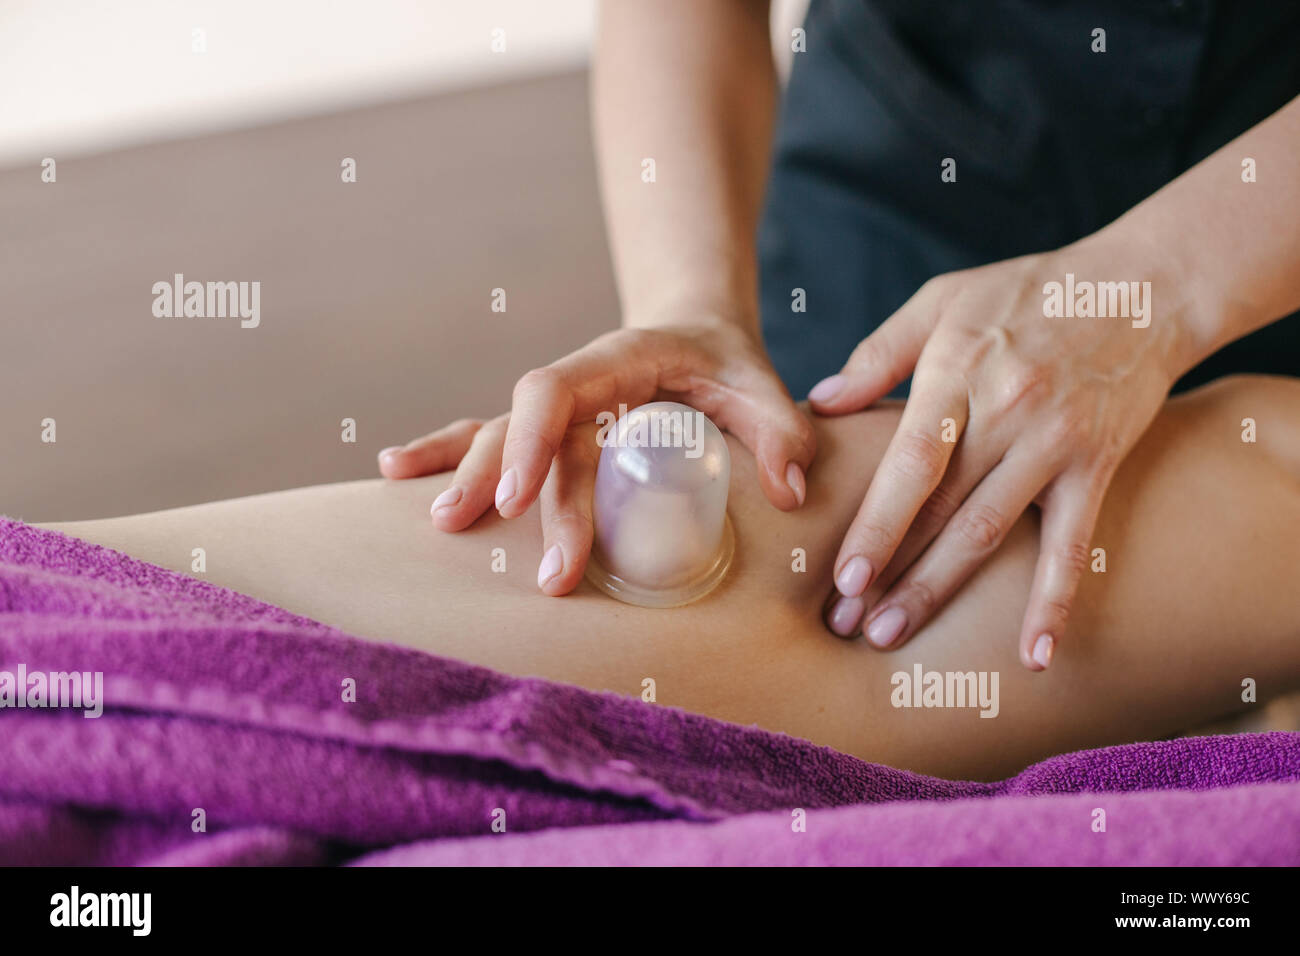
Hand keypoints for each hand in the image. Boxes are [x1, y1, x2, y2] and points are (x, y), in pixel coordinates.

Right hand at [378, 317, 815, 595]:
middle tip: (528, 570)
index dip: (528, 440)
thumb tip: (789, 491)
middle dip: (507, 491)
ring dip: (461, 475)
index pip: (553, 392)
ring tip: (439, 525)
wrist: (693, 332)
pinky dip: (443, 451)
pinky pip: (486, 436)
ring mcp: (554, 409)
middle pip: (523, 432)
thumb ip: (779, 431)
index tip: (516, 498)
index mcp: (614, 361)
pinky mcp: (547, 431)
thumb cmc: (724, 363)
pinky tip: (395, 470)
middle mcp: (574, 384)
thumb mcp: (759, 383)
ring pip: (493, 435)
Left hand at [812, 237, 1192, 668]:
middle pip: (941, 509)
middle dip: (892, 573)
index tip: (843, 576)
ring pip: (989, 533)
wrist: (1143, 287)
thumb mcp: (945, 300)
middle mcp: (1006, 413)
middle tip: (848, 626)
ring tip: (893, 636)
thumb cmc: (1028, 292)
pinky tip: (1034, 656)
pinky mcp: (1095, 466)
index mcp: (959, 373)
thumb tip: (819, 404)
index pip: (911, 462)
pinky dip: (1053, 602)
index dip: (877, 523)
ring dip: (940, 590)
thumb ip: (880, 353)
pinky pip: (1071, 545)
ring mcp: (1054, 445)